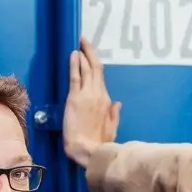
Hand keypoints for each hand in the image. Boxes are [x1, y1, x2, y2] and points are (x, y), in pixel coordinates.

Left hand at [63, 38, 120, 167]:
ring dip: (83, 55)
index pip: (101, 79)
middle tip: (85, 41)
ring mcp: (87, 95)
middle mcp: (99, 94)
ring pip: (87, 70)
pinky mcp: (75, 98)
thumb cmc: (99, 143)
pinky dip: (75, 65)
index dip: (96, 65)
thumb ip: (114, 114)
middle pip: (95, 69)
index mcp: (107, 102)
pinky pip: (76, 77)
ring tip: (80, 44)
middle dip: (90, 53)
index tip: (91, 55)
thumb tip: (117, 103)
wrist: (88, 150)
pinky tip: (74, 55)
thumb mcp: (111, 128)